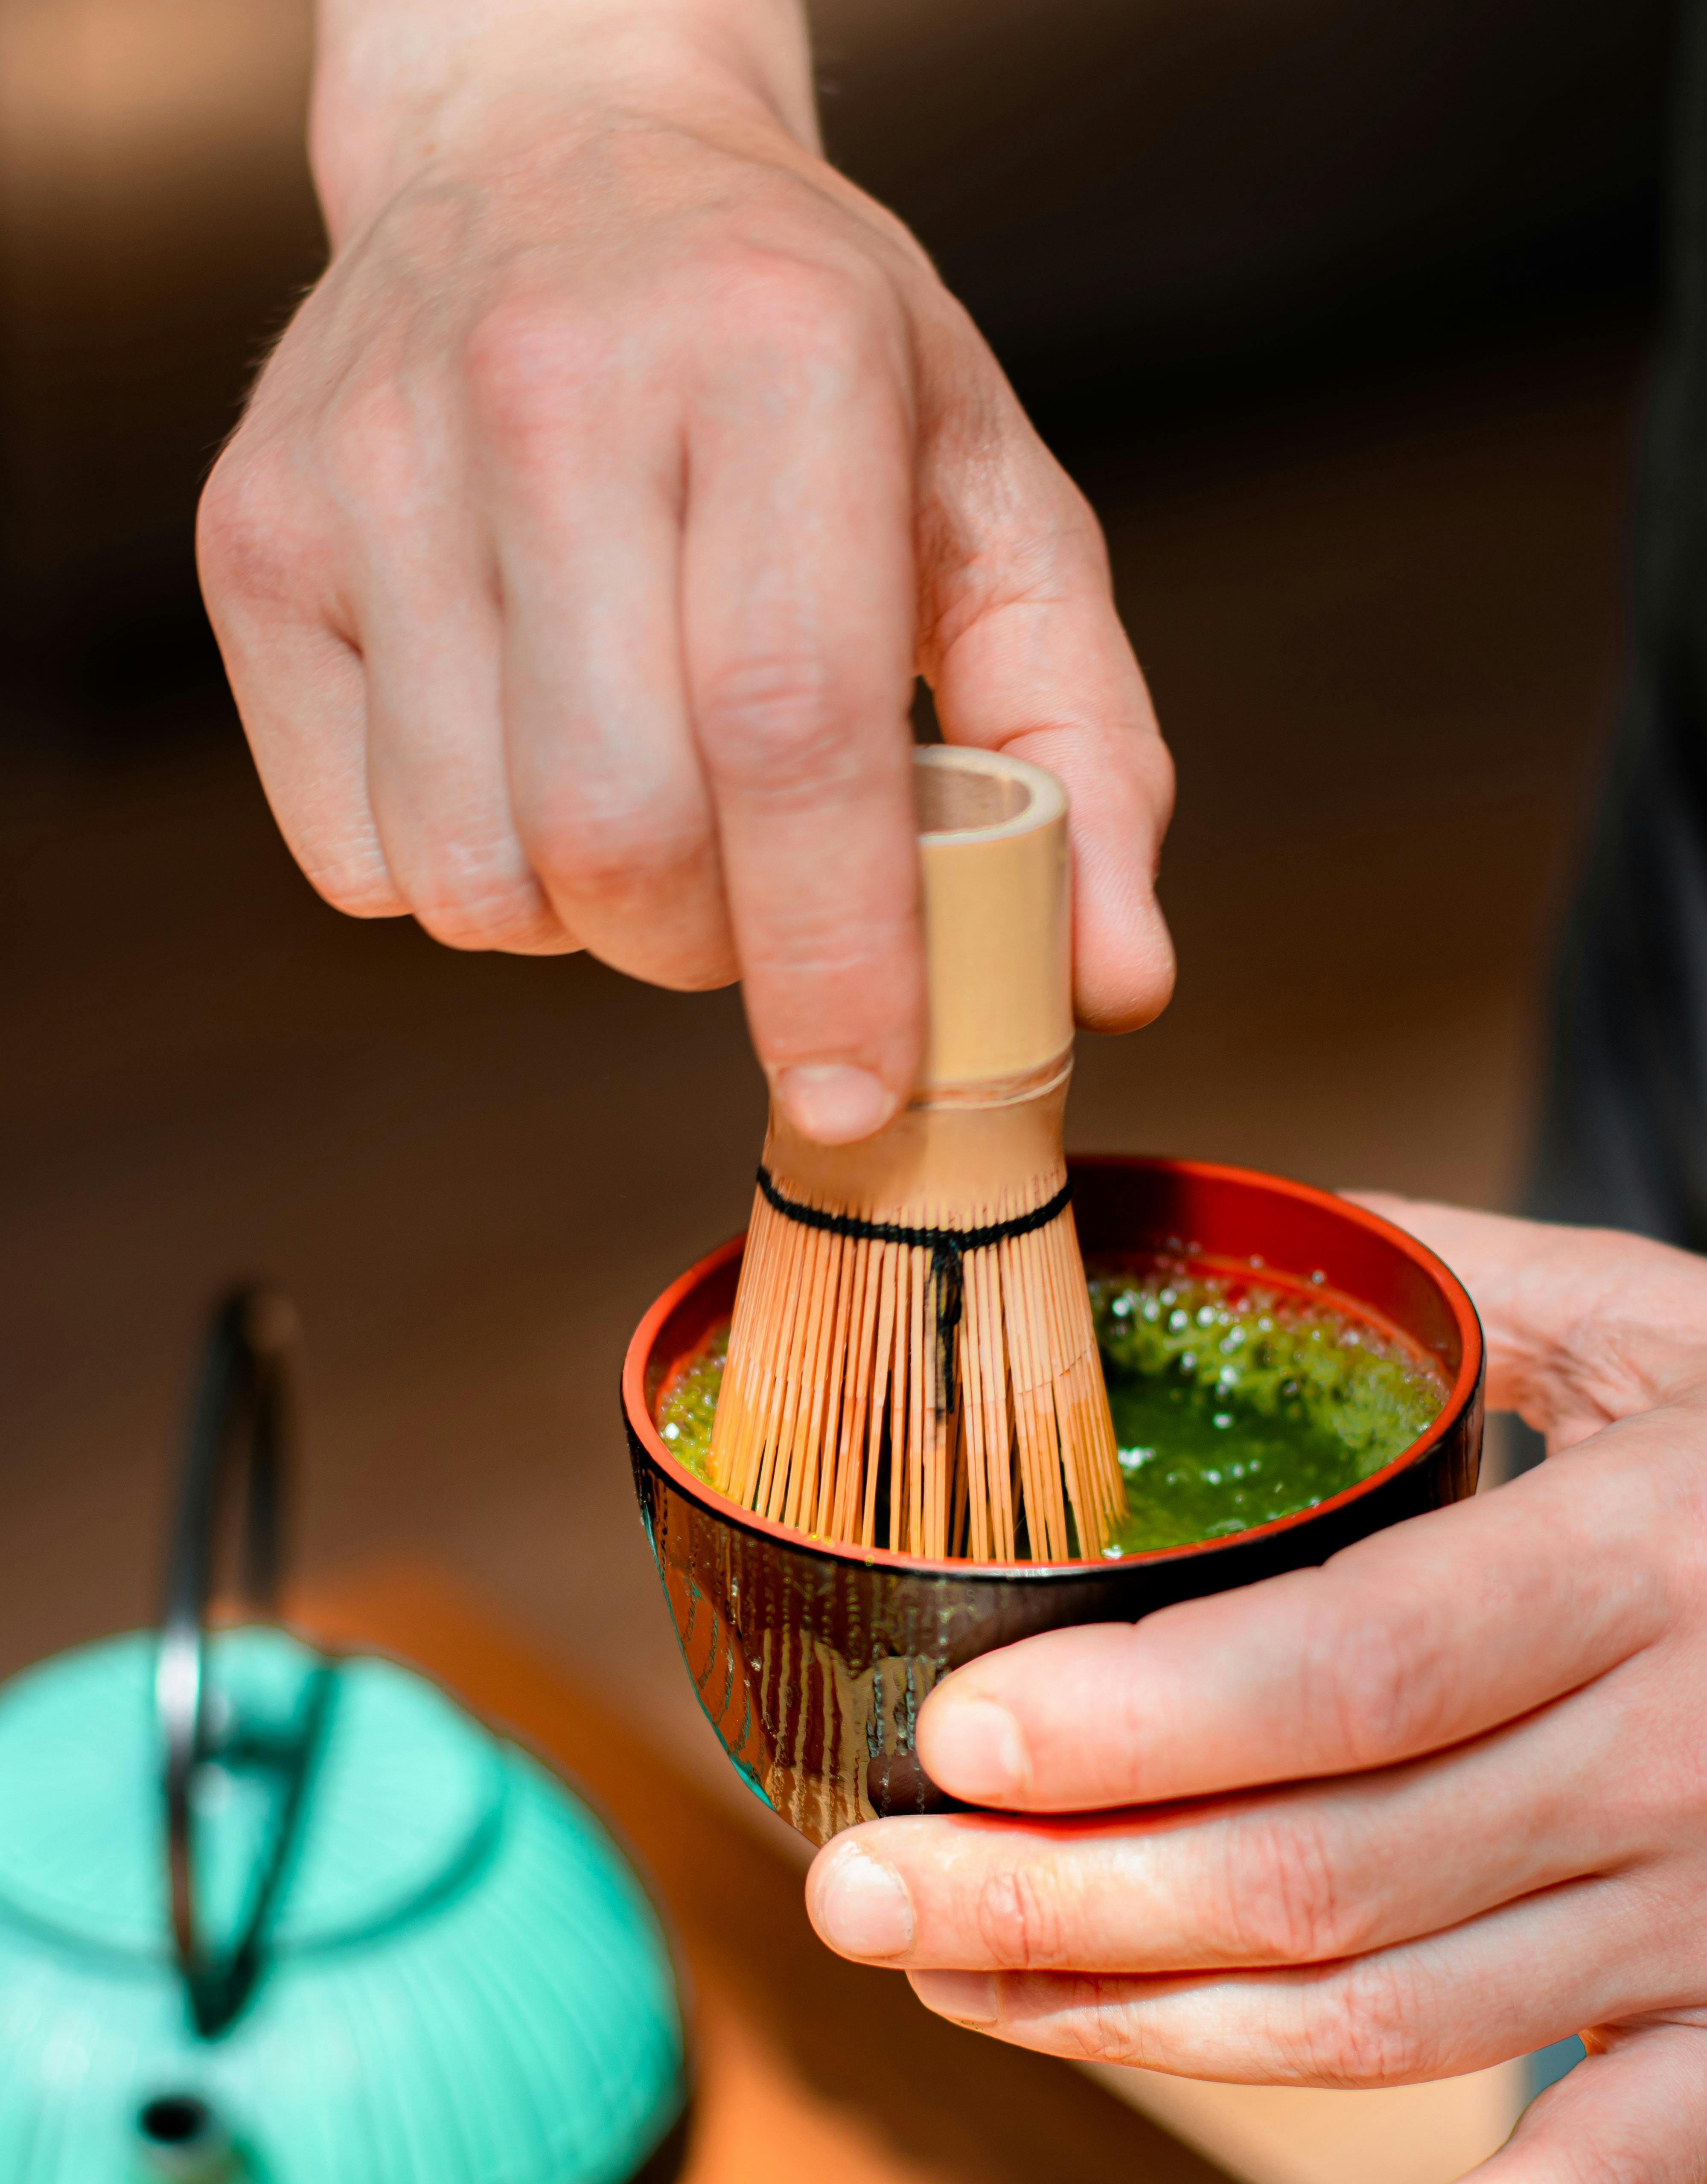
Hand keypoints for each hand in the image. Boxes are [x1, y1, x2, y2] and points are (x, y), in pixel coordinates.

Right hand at [198, 0, 1173, 1143]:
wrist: (553, 151)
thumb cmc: (797, 351)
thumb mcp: (984, 500)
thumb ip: (1077, 742)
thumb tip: (1112, 981)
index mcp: (772, 358)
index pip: (793, 731)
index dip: (832, 953)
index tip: (859, 1093)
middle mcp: (545, 390)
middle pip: (622, 839)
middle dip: (708, 948)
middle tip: (754, 895)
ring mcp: (368, 466)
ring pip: (478, 877)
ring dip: (584, 916)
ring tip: (638, 792)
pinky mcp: (256, 541)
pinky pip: (360, 860)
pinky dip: (464, 875)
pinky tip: (517, 754)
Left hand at [805, 1199, 1706, 2183]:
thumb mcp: (1671, 1324)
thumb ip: (1466, 1281)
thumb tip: (1244, 1222)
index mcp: (1642, 1564)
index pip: (1356, 1671)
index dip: (1146, 1721)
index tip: (956, 1739)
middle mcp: (1674, 1760)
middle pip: (1325, 1872)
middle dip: (1063, 1899)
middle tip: (859, 1891)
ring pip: (1392, 2022)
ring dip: (1154, 2031)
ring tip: (958, 1994)